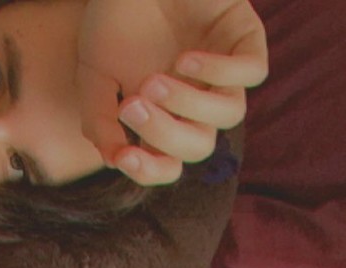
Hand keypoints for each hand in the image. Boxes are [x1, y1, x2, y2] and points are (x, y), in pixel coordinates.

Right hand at [76, 0, 267, 184]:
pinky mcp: (243, 35)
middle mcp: (196, 97)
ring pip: (230, 114)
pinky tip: (186, 58)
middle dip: (165, 134)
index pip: (168, 161)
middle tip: (132, 105)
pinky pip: (253, 73)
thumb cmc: (113, 19)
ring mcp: (223, 68)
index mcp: (163, 113)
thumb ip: (98, 118)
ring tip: (153, 82)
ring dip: (190, 105)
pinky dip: (221, 72)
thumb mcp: (93, 74)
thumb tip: (115, 160)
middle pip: (199, 146)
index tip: (124, 155)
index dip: (150, 170)